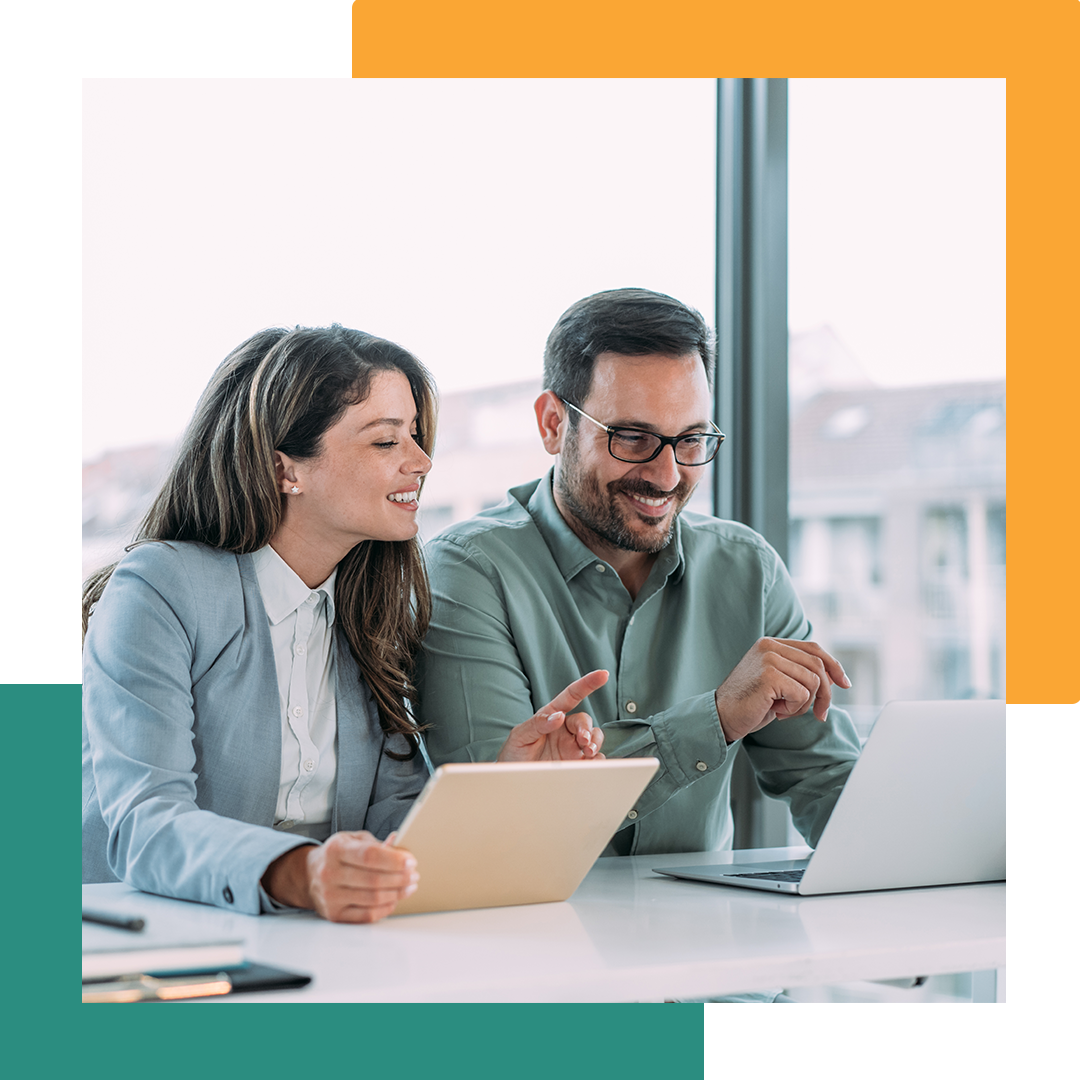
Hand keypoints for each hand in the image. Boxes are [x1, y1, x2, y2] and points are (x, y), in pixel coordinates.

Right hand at [261, 830, 417, 922]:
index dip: (394, 860)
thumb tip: (400, 848)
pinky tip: (394, 899)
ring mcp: (330, 896)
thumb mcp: (353, 839)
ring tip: (409, 886)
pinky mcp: (334, 914)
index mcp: (336, 849)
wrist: (308, 875)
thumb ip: (376, 843)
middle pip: (374, 880)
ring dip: (398, 893)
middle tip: (414, 875)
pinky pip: (367, 915)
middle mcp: (330, 873)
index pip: (370, 855)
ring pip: (373, 899)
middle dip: (401, 878)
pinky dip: (386, 908)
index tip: (411, 861)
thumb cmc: (337, 855)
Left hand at [497, 670, 608, 761]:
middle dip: (587, 729)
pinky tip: (591, 763)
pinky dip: (598, 759)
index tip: (602, 674)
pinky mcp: (576, 764)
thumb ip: (537, 724)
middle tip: (583, 741)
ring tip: (588, 752)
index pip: (571, 696)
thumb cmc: (514, 754)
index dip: (587, 684)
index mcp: (551, 717)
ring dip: (596, 742)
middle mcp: (564, 730)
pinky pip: (595, 758)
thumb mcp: (519, 736)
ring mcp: (572, 747)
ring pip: (594, 737)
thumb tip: (559, 716)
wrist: (511, 781)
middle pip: (585, 721)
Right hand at [713, 638, 850, 743]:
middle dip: (825, 694)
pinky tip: (775, 711)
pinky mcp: (769, 675)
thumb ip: (798, 672)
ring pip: (813, 681)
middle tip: (820, 714)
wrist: (722, 716)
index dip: (834, 666)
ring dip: (804, 704)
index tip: (845, 684)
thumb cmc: (751, 703)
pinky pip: (801, 694)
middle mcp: (770, 646)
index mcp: (772, 643)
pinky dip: (793, 709)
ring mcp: (769, 658)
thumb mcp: (777, 682)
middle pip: (818, 665)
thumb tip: (835, 678)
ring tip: (783, 710)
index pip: (814, 649)